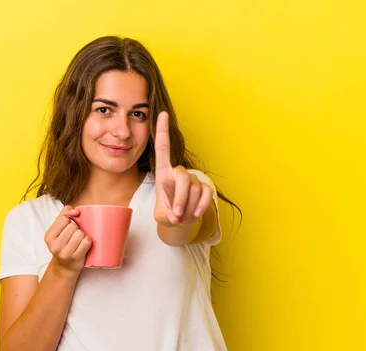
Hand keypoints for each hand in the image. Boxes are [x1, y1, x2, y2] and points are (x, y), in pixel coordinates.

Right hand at [44, 206, 91, 272]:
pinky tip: (84, 245)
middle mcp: (55, 245)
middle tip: (74, 236)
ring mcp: (65, 253)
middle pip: (73, 226)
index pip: (64, 218)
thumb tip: (75, 210)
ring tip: (79, 241)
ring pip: (80, 233)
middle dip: (76, 228)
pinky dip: (88, 242)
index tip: (71, 225)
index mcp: (49, 236)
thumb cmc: (63, 245)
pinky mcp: (76, 257)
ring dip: (82, 235)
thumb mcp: (58, 230)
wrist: (65, 267)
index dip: (70, 220)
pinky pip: (87, 242)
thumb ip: (64, 214)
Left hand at [153, 111, 213, 225]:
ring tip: (182, 216)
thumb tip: (176, 216)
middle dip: (180, 198)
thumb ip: (166, 215)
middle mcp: (178, 172)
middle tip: (176, 215)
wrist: (179, 221)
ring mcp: (193, 179)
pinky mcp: (204, 188)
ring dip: (188, 206)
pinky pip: (206, 193)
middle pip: (182, 176)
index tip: (162, 113)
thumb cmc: (167, 213)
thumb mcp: (160, 215)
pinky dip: (200, 206)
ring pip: (194, 188)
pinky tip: (195, 214)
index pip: (162, 148)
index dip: (162, 131)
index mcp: (163, 173)